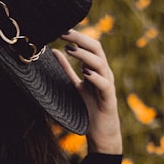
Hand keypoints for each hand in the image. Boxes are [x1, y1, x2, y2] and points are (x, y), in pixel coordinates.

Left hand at [54, 30, 122, 154]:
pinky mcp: (109, 99)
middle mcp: (104, 73)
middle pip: (96, 49)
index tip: (61, 30)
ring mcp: (107, 85)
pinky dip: (95, 77)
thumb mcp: (75, 85)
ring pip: (100, 63)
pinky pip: (104, 84)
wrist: (101, 133)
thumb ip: (67, 69)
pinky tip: (85, 73)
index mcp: (96, 68)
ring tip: (71, 50)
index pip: (90, 46)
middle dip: (80, 39)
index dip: (77, 36)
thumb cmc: (88, 109)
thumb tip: (54, 51)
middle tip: (64, 34)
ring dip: (85, 56)